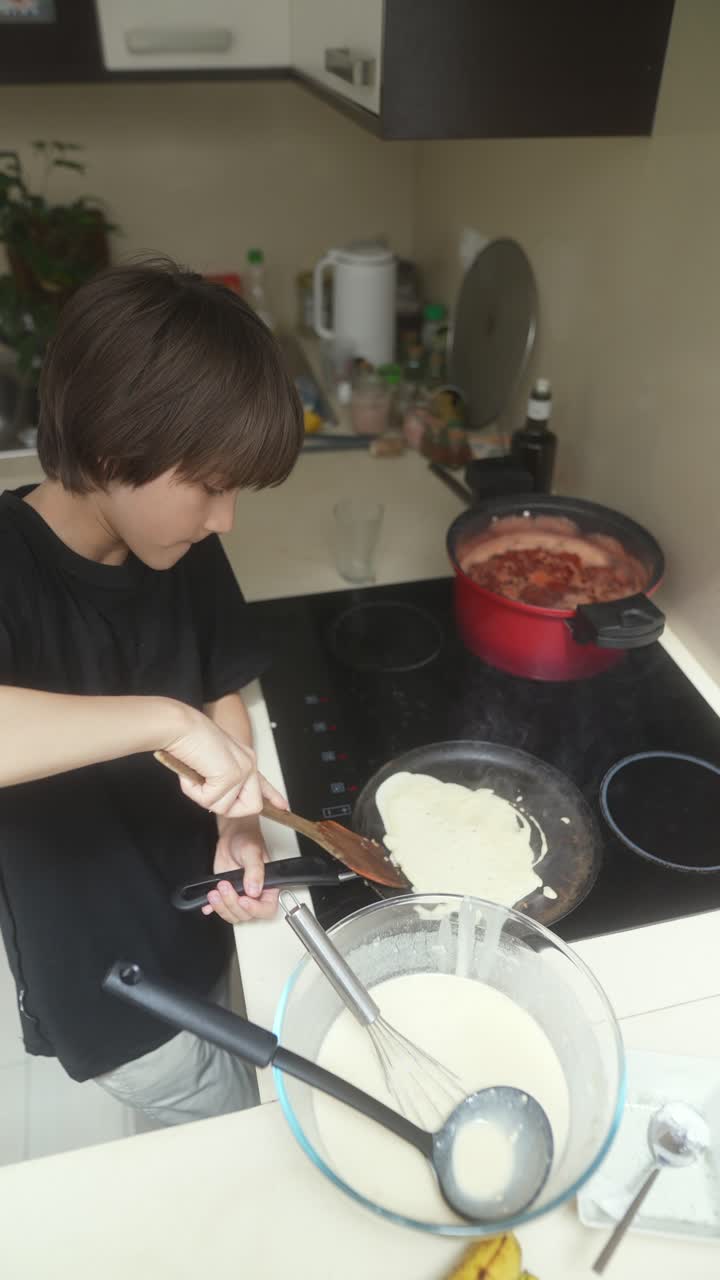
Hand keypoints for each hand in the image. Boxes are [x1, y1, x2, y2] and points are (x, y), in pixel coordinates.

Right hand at [163, 706, 286, 818]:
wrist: (180, 726)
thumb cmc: (188, 741)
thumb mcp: (208, 763)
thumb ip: (219, 781)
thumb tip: (217, 802)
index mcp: (245, 759)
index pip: (262, 783)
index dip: (272, 796)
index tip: (283, 806)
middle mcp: (249, 764)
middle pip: (251, 807)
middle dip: (226, 807)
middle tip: (206, 789)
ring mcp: (243, 770)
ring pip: (225, 808)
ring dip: (203, 796)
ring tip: (196, 774)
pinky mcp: (231, 776)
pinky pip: (210, 802)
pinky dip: (195, 792)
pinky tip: (193, 773)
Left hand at [201, 816, 279, 923]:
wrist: (232, 836)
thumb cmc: (247, 840)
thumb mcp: (252, 852)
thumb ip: (255, 870)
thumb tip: (254, 890)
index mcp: (268, 886)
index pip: (267, 908)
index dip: (255, 909)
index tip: (243, 899)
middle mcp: (255, 894)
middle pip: (247, 914)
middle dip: (232, 903)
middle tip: (224, 886)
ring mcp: (240, 895)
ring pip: (233, 915)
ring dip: (221, 907)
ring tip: (214, 892)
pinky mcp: (227, 894)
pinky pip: (221, 909)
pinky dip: (212, 908)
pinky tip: (207, 904)